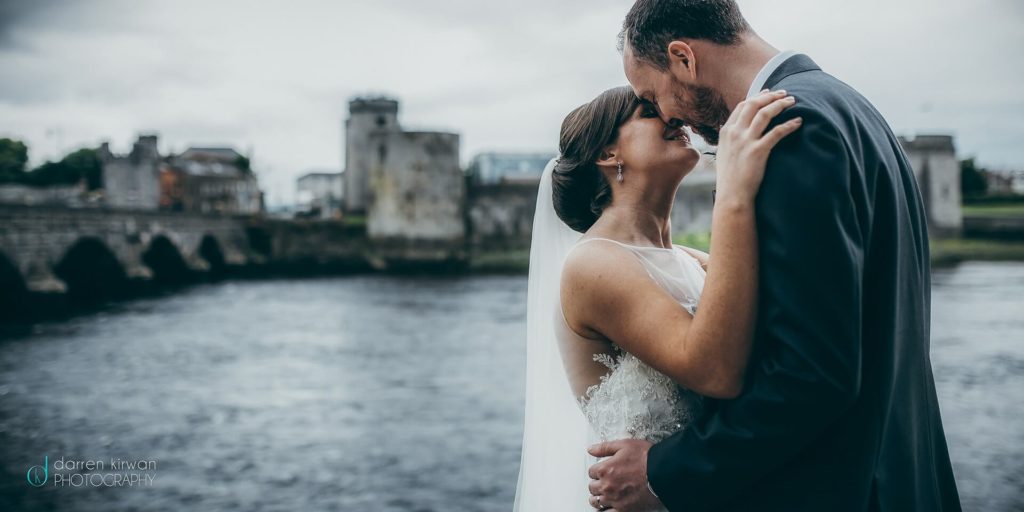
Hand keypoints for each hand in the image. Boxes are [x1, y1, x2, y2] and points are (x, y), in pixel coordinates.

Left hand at [587, 439, 663, 511]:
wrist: (663, 473)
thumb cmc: (647, 458)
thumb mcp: (624, 445)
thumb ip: (604, 448)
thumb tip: (590, 449)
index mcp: (605, 469)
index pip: (591, 472)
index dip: (597, 470)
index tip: (601, 471)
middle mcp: (607, 486)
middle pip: (592, 487)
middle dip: (597, 484)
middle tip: (604, 482)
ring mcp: (614, 499)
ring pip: (597, 502)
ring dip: (598, 498)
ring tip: (603, 495)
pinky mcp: (624, 510)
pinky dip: (604, 511)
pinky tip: (606, 508)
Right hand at [714, 89, 802, 204]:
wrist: (732, 196)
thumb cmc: (730, 179)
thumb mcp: (724, 154)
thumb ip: (729, 140)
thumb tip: (732, 130)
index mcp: (726, 132)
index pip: (741, 107)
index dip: (756, 97)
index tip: (768, 93)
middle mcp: (734, 133)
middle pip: (753, 105)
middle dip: (770, 96)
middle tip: (784, 93)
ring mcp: (745, 141)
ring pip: (765, 114)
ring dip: (780, 104)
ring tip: (793, 101)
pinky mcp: (758, 151)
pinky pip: (777, 132)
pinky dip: (789, 124)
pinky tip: (798, 121)